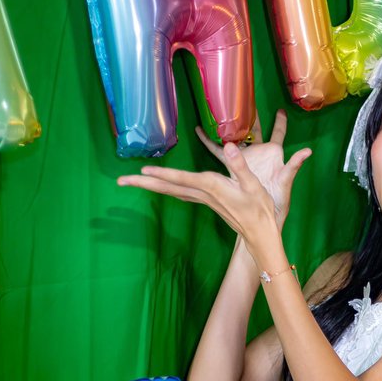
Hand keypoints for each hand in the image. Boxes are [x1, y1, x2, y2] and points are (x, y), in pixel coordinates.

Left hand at [118, 125, 310, 252]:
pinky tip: (160, 185)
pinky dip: (167, 187)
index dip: (163, 173)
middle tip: (120, 181)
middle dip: (144, 183)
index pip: (182, 178)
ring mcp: (203, 199)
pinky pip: (180, 193)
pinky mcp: (207, 201)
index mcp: (212, 187)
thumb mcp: (254, 186)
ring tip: (132, 181)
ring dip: (151, 185)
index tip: (143, 170)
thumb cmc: (260, 209)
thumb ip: (240, 166)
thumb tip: (230, 147)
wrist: (261, 234)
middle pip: (168, 187)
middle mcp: (204, 193)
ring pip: (171, 190)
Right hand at [195, 111, 308, 229]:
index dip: (280, 122)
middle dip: (249, 116)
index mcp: (273, 154)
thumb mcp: (286, 182)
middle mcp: (259, 154)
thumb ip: (295, 165)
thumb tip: (308, 151)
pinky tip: (201, 132)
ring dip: (228, 126)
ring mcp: (245, 160)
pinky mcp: (233, 167)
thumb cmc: (278, 202)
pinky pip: (220, 152)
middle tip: (242, 100)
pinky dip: (210, 143)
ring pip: (236, 138)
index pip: (278, 134)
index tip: (281, 110)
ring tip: (220, 110)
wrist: (262, 218)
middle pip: (254, 130)